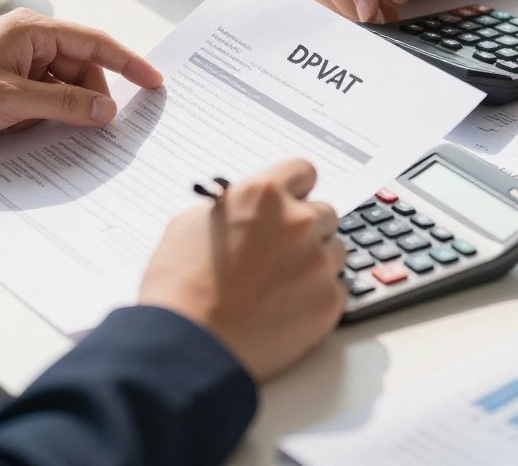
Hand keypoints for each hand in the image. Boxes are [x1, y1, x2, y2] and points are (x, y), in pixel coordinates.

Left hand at [0, 8, 162, 146]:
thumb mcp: (11, 98)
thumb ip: (65, 103)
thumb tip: (108, 111)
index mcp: (33, 32)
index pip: (94, 42)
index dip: (128, 62)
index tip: (155, 82)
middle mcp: (30, 46)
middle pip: (82, 69)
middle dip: (97, 96)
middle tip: (111, 127)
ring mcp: (18, 71)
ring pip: (65, 90)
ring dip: (74, 111)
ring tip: (84, 136)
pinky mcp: (7, 94)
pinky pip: (45, 104)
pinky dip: (55, 119)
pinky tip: (60, 138)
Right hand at [138, 159, 346, 381]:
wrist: (186, 346)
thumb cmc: (179, 288)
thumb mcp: (189, 224)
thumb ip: (228, 208)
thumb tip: (240, 210)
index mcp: (263, 194)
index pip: (303, 171)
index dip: (296, 189)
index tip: (291, 202)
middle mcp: (297, 221)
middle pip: (324, 212)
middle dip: (306, 229)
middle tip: (282, 252)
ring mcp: (316, 261)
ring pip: (334, 250)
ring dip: (315, 262)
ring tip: (281, 286)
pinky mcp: (328, 301)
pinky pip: (338, 288)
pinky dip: (319, 296)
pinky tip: (289, 308)